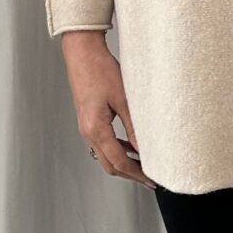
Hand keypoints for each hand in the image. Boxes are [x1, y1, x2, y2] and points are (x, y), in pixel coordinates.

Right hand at [60, 32, 156, 186]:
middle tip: (149, 179)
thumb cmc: (100, 69)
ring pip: (105, 155)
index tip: (150, 180)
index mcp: (95, 128)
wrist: (82, 52)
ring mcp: (86, 126)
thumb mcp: (124, 99)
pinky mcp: (88, 120)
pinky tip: (130, 147)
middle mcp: (87, 131)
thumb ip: (134, 127)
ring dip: (123, 163)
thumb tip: (145, 149)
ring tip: (143, 165)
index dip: (136, 174)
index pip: (119, 162)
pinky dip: (117, 150)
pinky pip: (103, 143)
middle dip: (130, 174)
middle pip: (110, 164)